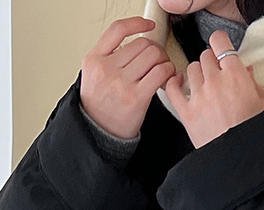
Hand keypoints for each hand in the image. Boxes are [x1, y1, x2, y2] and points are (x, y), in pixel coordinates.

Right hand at [79, 17, 176, 139]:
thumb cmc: (101, 106)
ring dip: (164, 61)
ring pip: (153, 55)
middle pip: (142, 43)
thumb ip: (110, 57)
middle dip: (156, 49)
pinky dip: (169, 72)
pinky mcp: (136, 97)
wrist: (99, 132)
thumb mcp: (94, 75)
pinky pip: (160, 73)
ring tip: (163, 70)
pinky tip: (168, 78)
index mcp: (94, 59)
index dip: (137, 23)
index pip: (117, 30)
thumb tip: (137, 43)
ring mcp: (120, 83)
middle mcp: (106, 68)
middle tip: (159, 60)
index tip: (149, 25)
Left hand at [163, 30, 263, 147]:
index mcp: (236, 75)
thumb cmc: (257, 136)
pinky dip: (173, 83)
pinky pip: (172, 89)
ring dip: (196, 73)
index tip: (221, 49)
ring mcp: (199, 97)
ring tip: (202, 83)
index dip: (220, 43)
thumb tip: (248, 72)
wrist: (242, 161)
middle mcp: (215, 82)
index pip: (220, 42)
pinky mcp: (187, 114)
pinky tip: (177, 83)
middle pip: (205, 56)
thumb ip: (256, 85)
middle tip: (217, 73)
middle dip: (211, 62)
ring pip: (190, 69)